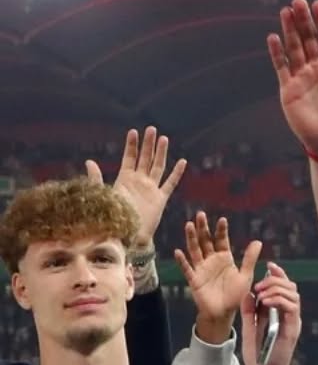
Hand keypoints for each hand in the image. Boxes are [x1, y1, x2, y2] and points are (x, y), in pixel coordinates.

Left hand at [86, 126, 185, 248]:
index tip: (133, 131)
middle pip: (145, 158)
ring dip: (161, 153)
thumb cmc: (113, 218)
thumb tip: (89, 162)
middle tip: (151, 129)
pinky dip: (176, 173)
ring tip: (164, 139)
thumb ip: (96, 178)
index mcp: (125, 179)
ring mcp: (151, 189)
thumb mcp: (102, 195)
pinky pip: (170, 183)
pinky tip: (182, 162)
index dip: (131, 145)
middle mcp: (139, 181)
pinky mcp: (160, 199)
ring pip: (158, 166)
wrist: (127, 236)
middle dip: (148, 144)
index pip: (129, 157)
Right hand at [175, 214, 262, 344]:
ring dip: (191, 238)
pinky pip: (187, 268)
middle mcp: (211, 260)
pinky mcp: (194, 279)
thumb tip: (258, 241)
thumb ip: (249, 259)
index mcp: (225, 258)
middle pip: (205, 241)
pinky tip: (178, 252)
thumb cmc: (235, 296)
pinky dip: (182, 261)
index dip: (221, 230)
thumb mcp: (245, 276)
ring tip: (188, 225)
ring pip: (195, 250)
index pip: (222, 240)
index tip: (222, 219)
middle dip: (203, 228)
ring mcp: (201, 269)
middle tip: (200, 214)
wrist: (224, 313)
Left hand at [243, 263, 301, 364]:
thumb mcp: (248, 327)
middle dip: (275, 280)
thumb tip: (249, 293)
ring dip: (276, 289)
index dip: (278, 274)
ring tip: (261, 294)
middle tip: (259, 285)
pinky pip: (292, 307)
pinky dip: (279, 299)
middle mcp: (289, 314)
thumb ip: (249, 311)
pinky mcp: (293, 328)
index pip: (284, 287)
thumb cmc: (257, 353)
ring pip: (293, 294)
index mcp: (279, 312)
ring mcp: (292, 321)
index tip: (268, 265)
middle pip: (291, 287)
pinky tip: (266, 302)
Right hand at [267, 0, 317, 158]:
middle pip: (310, 38)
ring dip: (290, 30)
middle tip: (299, 2)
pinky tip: (273, 37)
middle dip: (304, 21)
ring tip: (286, 11)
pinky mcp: (289, 88)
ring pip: (294, 48)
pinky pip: (281, 66)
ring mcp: (302, 77)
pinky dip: (277, 53)